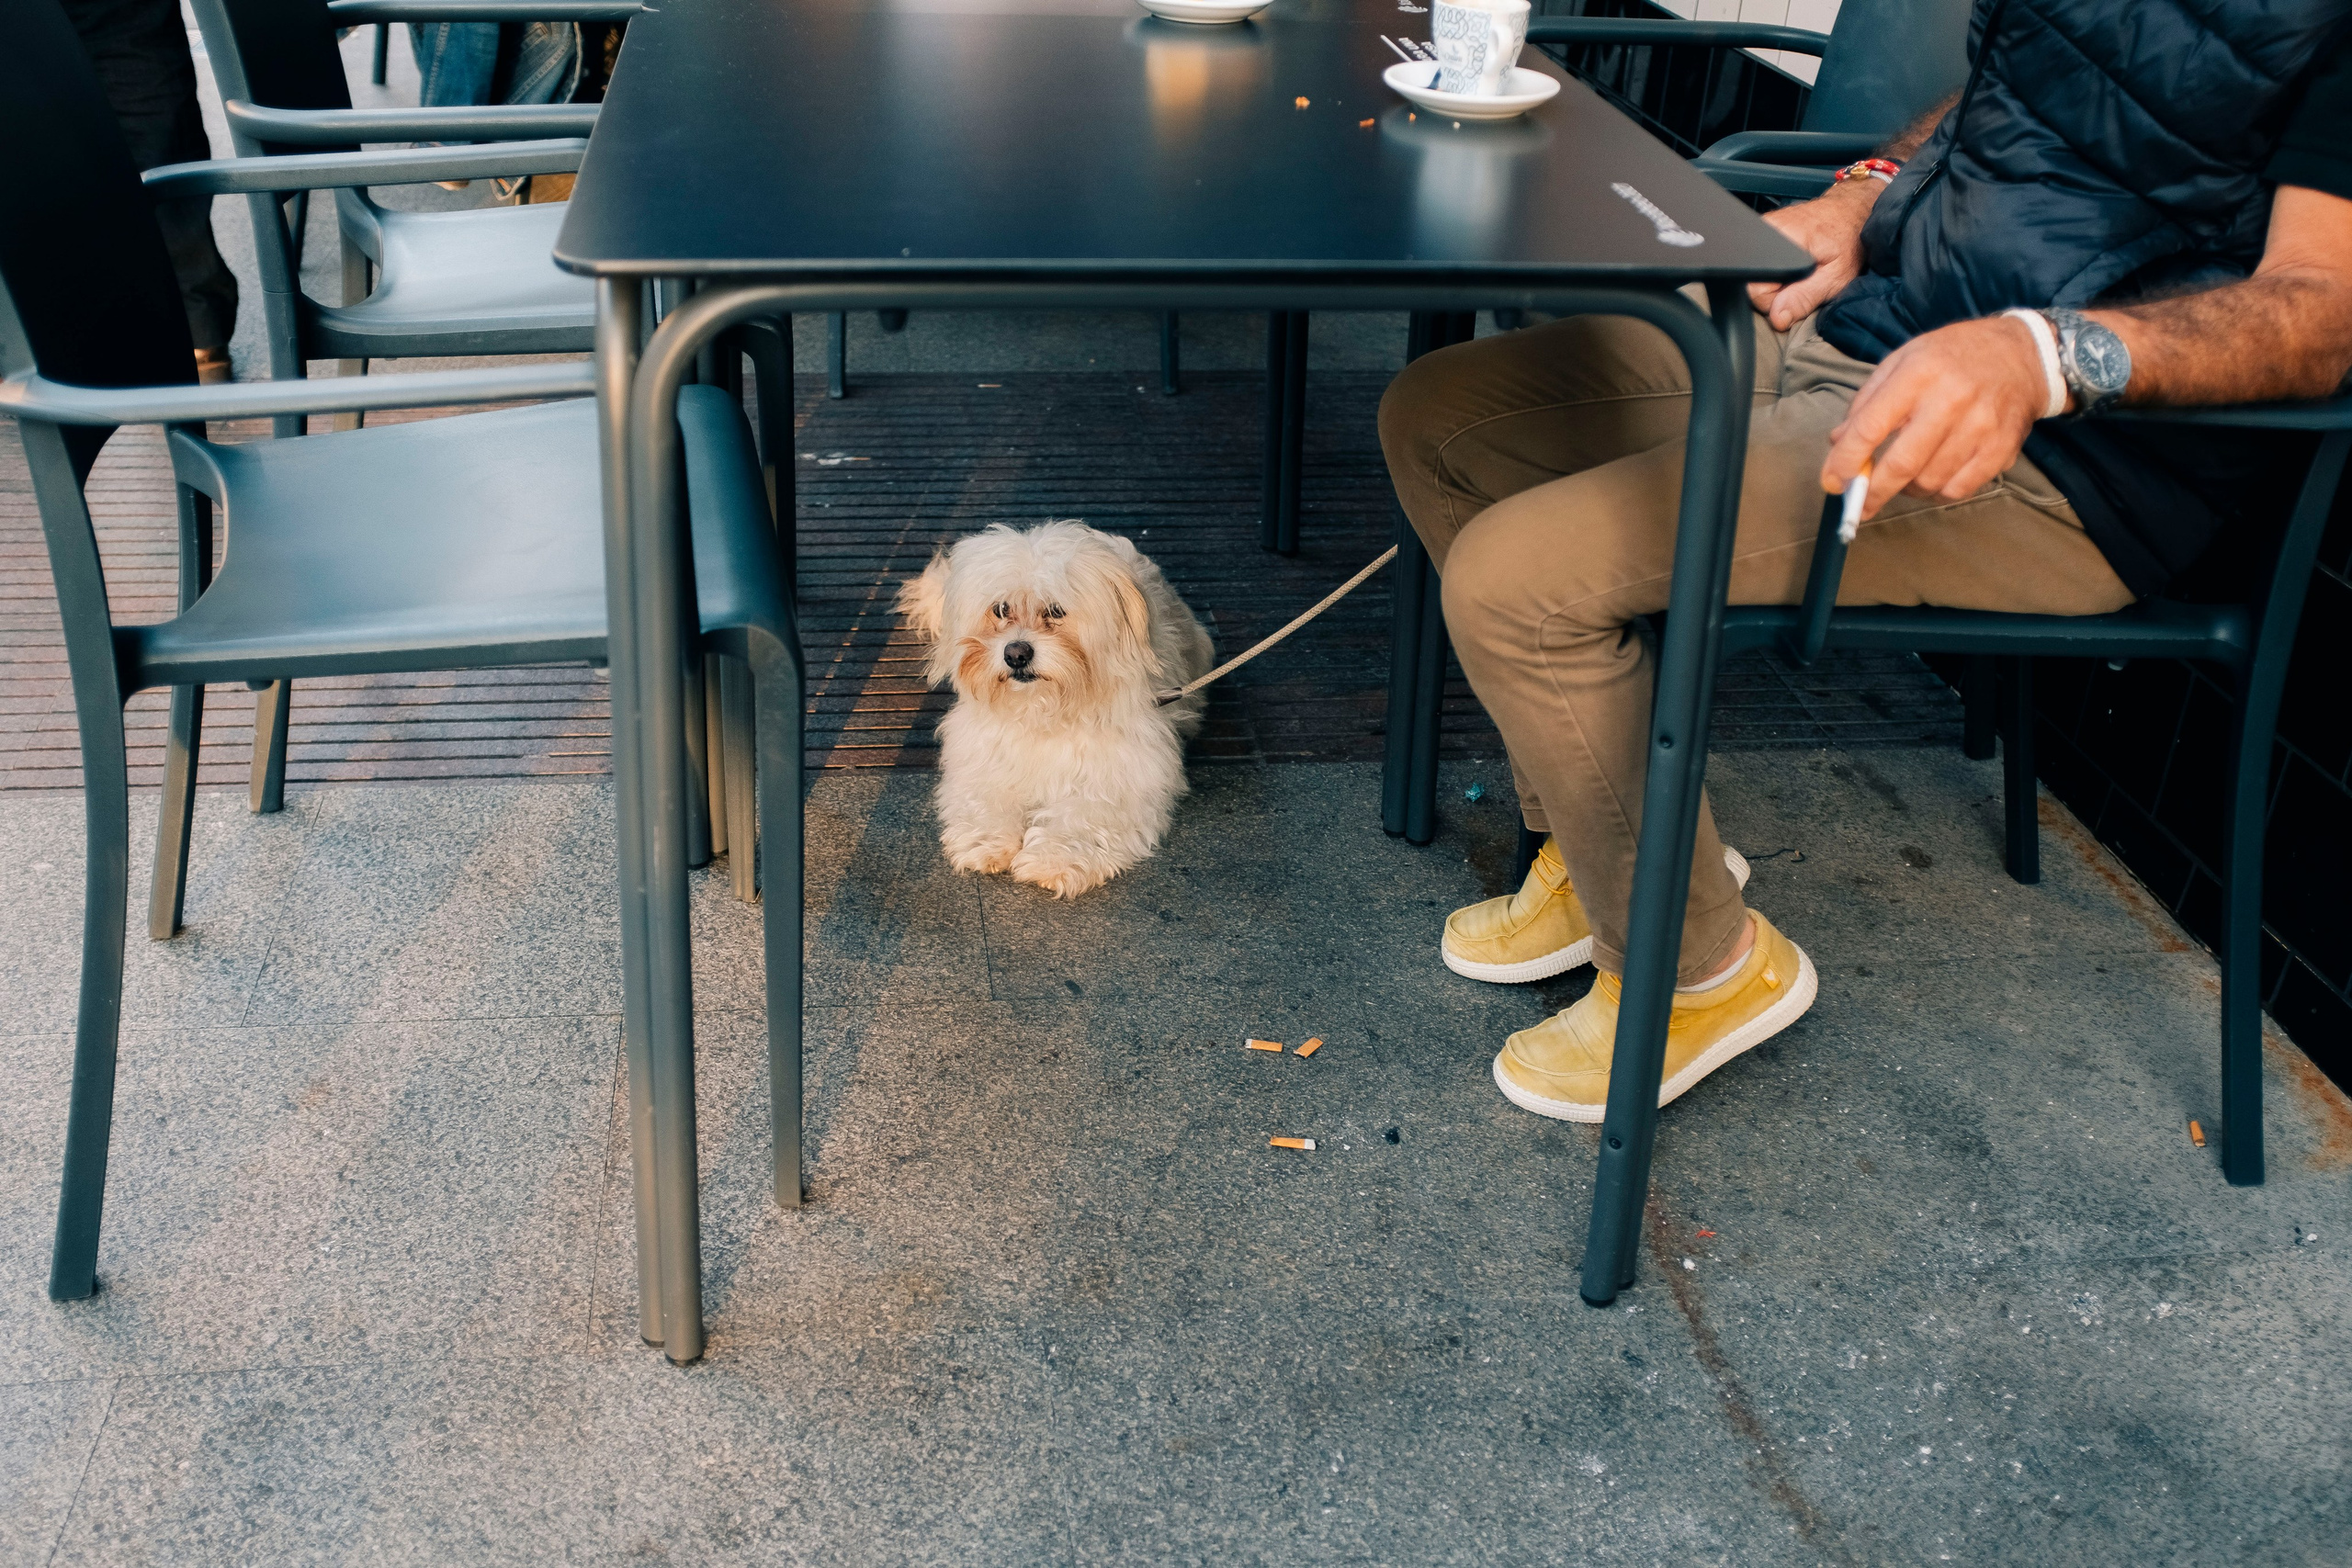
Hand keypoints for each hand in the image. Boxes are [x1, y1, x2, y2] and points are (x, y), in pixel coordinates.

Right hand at [1748, 180, 1877, 330]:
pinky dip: (1779, 265)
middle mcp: (1765, 229)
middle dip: (1779, 289)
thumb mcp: (1835, 277)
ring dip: (1780, 277)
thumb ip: (1804, 298)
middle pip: (1752, 282)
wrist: (1852, 210)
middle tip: (1806, 276)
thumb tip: (1777, 317)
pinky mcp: (1764, 226)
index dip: (1779, 300)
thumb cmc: (1850, 240)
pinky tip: (1796, 257)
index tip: (1802, 288)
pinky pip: (1760, 260)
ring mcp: (1762, 226)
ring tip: (1803, 265)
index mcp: (1778, 241)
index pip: (1755, 292)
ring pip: (1756, 273)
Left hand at [1820, 315, 2057, 520]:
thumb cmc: (1953, 357)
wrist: (2022, 355)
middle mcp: (1951, 400)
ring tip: (1903, 477)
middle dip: (1871, 492)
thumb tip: (1838, 443)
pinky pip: (1958, 489)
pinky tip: (1932, 477)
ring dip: (1906, 489)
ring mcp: (1980, 427)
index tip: (1832, 482)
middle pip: (1902, 464)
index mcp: (1919, 374)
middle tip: (1857, 504)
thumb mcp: (1903, 360)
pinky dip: (1937, 492)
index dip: (1845, 461)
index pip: (1871, 427)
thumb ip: (1867, 401)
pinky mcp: (2001, 448)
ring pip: (1929, 482)